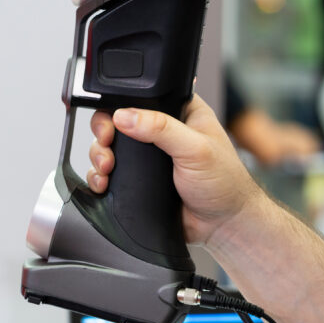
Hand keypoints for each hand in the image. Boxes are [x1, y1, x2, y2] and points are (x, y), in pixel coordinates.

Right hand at [87, 94, 264, 245]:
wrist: (221, 225)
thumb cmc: (224, 183)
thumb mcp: (196, 149)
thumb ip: (161, 128)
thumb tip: (125, 116)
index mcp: (180, 113)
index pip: (143, 97)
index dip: (121, 105)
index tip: (113, 121)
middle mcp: (161, 131)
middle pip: (117, 121)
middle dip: (104, 133)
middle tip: (106, 144)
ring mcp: (147, 157)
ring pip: (109, 147)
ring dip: (99, 156)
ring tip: (106, 168)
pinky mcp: (137, 179)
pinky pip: (109, 173)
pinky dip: (99, 177)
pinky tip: (103, 183)